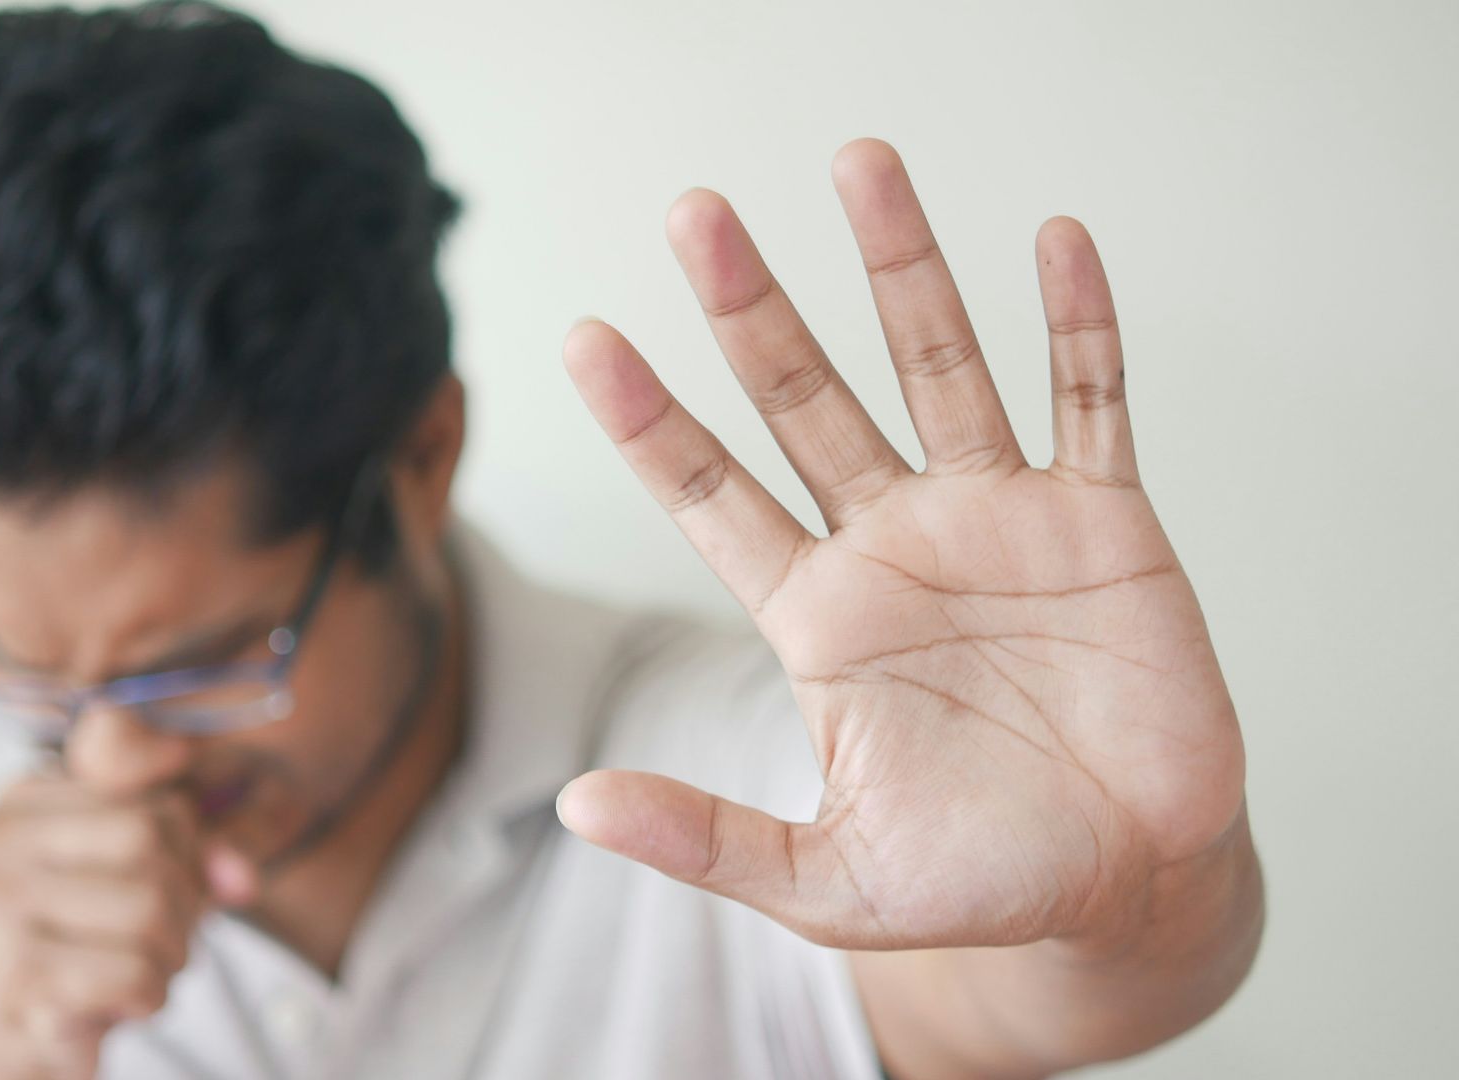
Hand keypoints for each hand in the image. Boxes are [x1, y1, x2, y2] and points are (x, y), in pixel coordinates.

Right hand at [0, 772, 243, 1079]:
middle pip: (149, 843)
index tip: (173, 898)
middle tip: (163, 945)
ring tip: (140, 974)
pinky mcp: (17, 976)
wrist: (11, 1053)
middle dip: (183, 906)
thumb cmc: (79, 957)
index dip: (192, 860)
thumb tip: (241, 877)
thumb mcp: (133, 882)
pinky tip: (120, 1005)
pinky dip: (150, 997)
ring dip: (170, 957)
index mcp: (19, 804)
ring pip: (148, 907)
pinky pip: (135, 972)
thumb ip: (196, 856)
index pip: (157, 806)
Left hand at [557, 139, 1245, 953]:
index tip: (584, 340)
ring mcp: (998, 520)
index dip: (650, 420)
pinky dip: (1079, 325)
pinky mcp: (1103, 523)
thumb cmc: (976, 882)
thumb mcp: (826, 880)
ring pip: (938, 365)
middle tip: (696, 215)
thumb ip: (706, 836)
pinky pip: (1091, 400)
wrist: (1127, 887)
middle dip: (752, 308)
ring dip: (903, 268)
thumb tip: (574, 805)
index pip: (711, 494)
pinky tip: (1055, 242)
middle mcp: (894, 543)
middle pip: (805, 398)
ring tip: (860, 164)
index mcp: (819, 614)